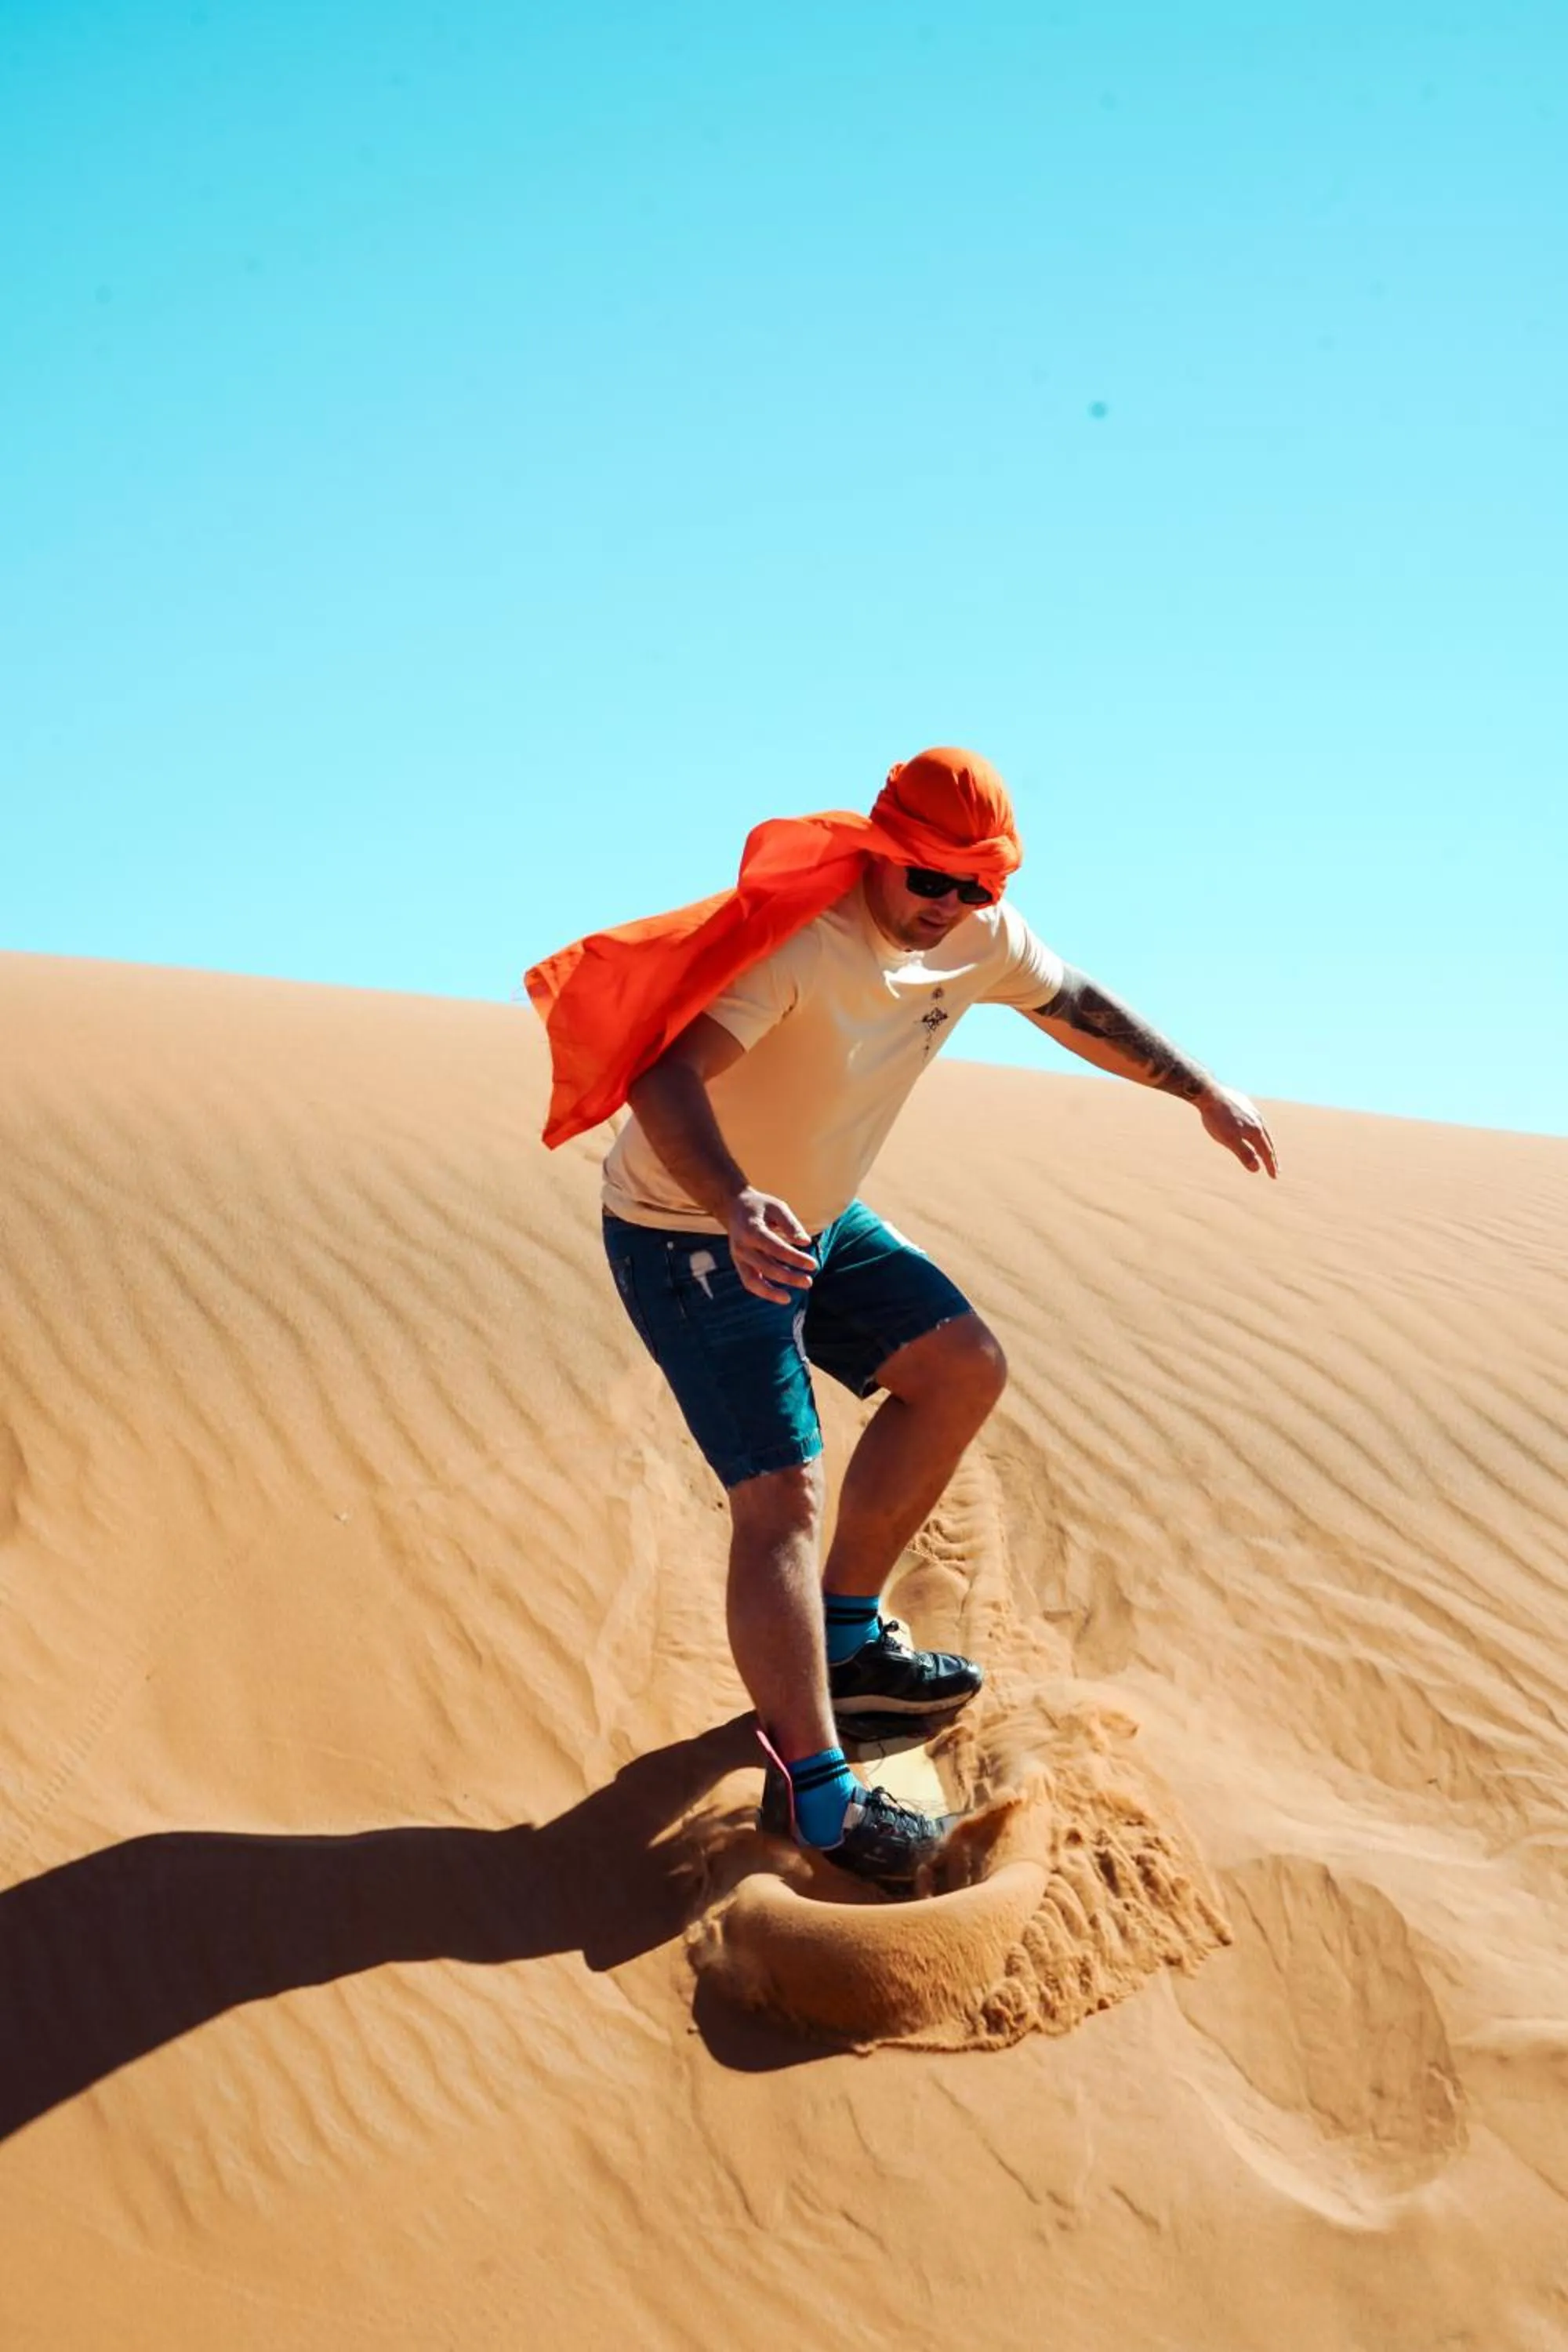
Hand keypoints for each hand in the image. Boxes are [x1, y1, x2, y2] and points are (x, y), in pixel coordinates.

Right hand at [724, 1187, 817, 1301]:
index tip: (813, 1264)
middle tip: (809, 1282)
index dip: (795, 1258)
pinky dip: (764, 1292)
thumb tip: (805, 1242)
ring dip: (772, 1292)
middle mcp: (741, 1246)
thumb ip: (790, 1224)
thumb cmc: (760, 1206)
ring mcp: (738, 1257)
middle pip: (766, 1267)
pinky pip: (749, 1283)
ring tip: (790, 1298)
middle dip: (789, 1277)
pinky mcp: (739, 1264)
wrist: (733, 1207)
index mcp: (751, 1229)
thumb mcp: (777, 1207)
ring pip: (753, 1281)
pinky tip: (782, 1296)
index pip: (776, 1248)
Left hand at [1197, 1083, 1277, 1177]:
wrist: (1208, 1093)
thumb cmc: (1217, 1118)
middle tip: (1275, 1167)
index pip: (1266, 1152)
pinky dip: (1256, 1129)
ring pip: (1261, 1129)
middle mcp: (1257, 1120)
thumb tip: (1256, 1168)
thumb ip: (1244, 1154)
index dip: (1270, 1165)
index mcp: (1255, 1130)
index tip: (1274, 1176)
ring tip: (1264, 1149)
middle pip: (1267, 1141)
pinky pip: (1254, 1120)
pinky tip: (1250, 1128)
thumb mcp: (1229, 1140)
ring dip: (1265, 1142)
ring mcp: (1251, 1110)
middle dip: (1271, 1156)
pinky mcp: (1243, 1103)